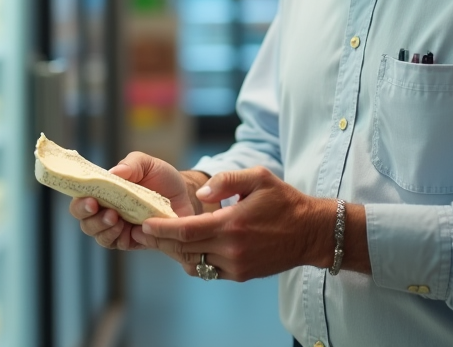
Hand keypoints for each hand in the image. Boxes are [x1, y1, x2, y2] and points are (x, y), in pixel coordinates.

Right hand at [68, 151, 197, 249]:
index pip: (81, 199)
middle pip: (85, 222)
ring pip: (99, 236)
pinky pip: (118, 244)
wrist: (185, 195)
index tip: (90, 200)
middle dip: (91, 219)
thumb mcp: (146, 164)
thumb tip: (113, 172)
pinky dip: (119, 238)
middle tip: (107, 212)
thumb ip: (130, 164)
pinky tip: (129, 231)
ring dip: (104, 230)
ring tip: (117, 219)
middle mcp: (106, 211)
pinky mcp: (132, 240)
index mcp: (104, 191)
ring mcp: (117, 227)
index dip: (80, 203)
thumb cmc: (161, 177)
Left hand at [135, 166, 331, 281]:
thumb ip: (227, 179)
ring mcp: (236, 266)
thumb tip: (201, 191)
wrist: (310, 232)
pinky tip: (187, 248)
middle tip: (142, 232)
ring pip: (194, 262)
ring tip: (160, 240)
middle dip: (161, 241)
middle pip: (185, 249)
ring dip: (175, 253)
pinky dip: (194, 260)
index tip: (144, 224)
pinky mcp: (241, 274)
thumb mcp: (259, 178)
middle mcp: (231, 249)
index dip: (162, 229)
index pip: (186, 230)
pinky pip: (209, 270)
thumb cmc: (284, 201)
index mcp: (232, 224)